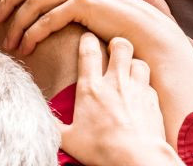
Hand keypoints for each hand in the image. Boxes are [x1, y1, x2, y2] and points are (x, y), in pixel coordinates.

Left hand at [0, 0, 192, 146]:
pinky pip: (47, 19)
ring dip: (17, 23)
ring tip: (9, 43)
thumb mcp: (101, 4)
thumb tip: (66, 1)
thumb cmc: (125, 25)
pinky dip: (32, 34)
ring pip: (34, 1)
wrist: (150, 35)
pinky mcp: (84, 4)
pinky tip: (26, 47)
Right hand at [59, 34, 182, 165]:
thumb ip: (54, 125)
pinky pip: (150, 84)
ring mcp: (136, 89)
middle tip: (113, 51)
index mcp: (91, 88)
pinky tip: (140, 95)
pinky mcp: (152, 100)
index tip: (87, 39)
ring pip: (139, 61)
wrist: (137, 158)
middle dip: (117, 44)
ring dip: (133, 64)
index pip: (89, 51)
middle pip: (120, 46)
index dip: (87, 40)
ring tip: (128, 71)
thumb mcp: (69, 140)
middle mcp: (115, 82)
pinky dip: (145, 86)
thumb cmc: (101, 150)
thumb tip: (41, 117)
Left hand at [144, 0, 192, 135]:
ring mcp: (188, 104)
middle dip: (151, 30)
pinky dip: (158, 65)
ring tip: (135, 23)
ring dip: (150, 49)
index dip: (167, 19)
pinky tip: (148, 49)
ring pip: (162, 71)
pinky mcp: (186, 110)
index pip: (184, 45)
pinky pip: (167, 82)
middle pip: (164, 56)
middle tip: (137, 6)